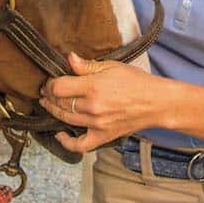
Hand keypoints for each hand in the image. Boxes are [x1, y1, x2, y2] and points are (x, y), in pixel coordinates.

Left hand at [39, 52, 163, 153]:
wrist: (156, 102)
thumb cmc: (136, 82)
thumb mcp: (112, 66)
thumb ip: (87, 65)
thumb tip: (68, 58)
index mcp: (93, 87)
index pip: (59, 87)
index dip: (50, 83)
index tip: (50, 81)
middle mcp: (93, 107)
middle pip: (60, 103)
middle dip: (50, 96)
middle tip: (47, 91)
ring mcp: (97, 124)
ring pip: (65, 119)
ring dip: (54, 112)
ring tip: (50, 105)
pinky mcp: (102, 136)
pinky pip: (79, 144)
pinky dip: (66, 141)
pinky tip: (59, 133)